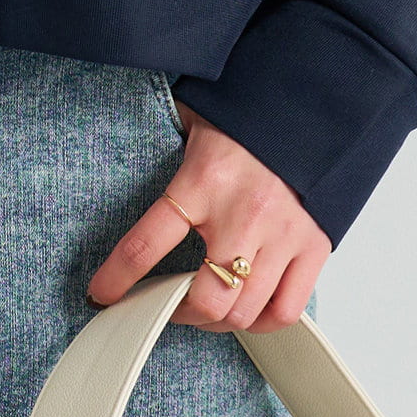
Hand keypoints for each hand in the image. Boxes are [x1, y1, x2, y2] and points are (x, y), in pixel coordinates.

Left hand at [85, 100, 330, 333]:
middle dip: (178, 312)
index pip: (146, 244)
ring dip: (217, 320)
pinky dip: (263, 321)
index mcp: (202, 179)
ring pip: (244, 312)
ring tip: (205, 308)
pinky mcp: (313, 245)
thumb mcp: (190, 119)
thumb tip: (122, 140)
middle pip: (206, 299)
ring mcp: (282, 234)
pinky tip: (247, 308)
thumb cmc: (243, 114)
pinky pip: (287, 309)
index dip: (118, 278)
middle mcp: (243, 213)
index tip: (102, 293)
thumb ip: (160, 143)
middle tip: (167, 303)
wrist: (309, 96)